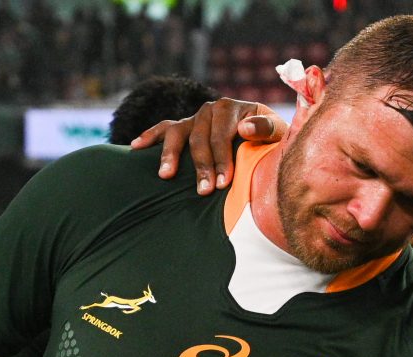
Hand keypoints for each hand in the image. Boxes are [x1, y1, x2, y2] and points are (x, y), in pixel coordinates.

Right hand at [131, 98, 287, 194]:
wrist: (264, 136)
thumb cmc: (271, 139)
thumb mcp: (278, 133)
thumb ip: (267, 129)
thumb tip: (244, 128)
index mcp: (234, 108)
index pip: (223, 134)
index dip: (223, 158)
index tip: (224, 183)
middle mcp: (211, 109)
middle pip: (200, 138)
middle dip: (201, 166)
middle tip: (203, 191)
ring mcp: (195, 117)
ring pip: (178, 133)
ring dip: (171, 154)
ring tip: (166, 176)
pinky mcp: (184, 126)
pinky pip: (163, 128)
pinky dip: (149, 136)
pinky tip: (134, 147)